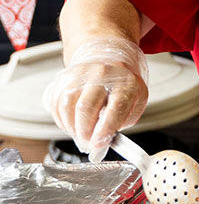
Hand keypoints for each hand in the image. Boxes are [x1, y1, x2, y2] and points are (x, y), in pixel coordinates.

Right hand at [43, 38, 148, 161]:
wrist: (109, 59)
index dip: (104, 130)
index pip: (114, 108)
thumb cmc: (124, 85)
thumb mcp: (137, 100)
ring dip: (71, 128)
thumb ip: (124, 120)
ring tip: (79, 136)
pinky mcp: (65, 77)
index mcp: (126, 82)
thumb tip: (106, 138)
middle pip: (85, 108)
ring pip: (67, 106)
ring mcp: (81, 74)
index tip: (98, 145)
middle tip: (88, 144)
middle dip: (85, 132)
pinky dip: (61, 120)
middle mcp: (102, 75)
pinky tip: (70, 125)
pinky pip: (56, 103)